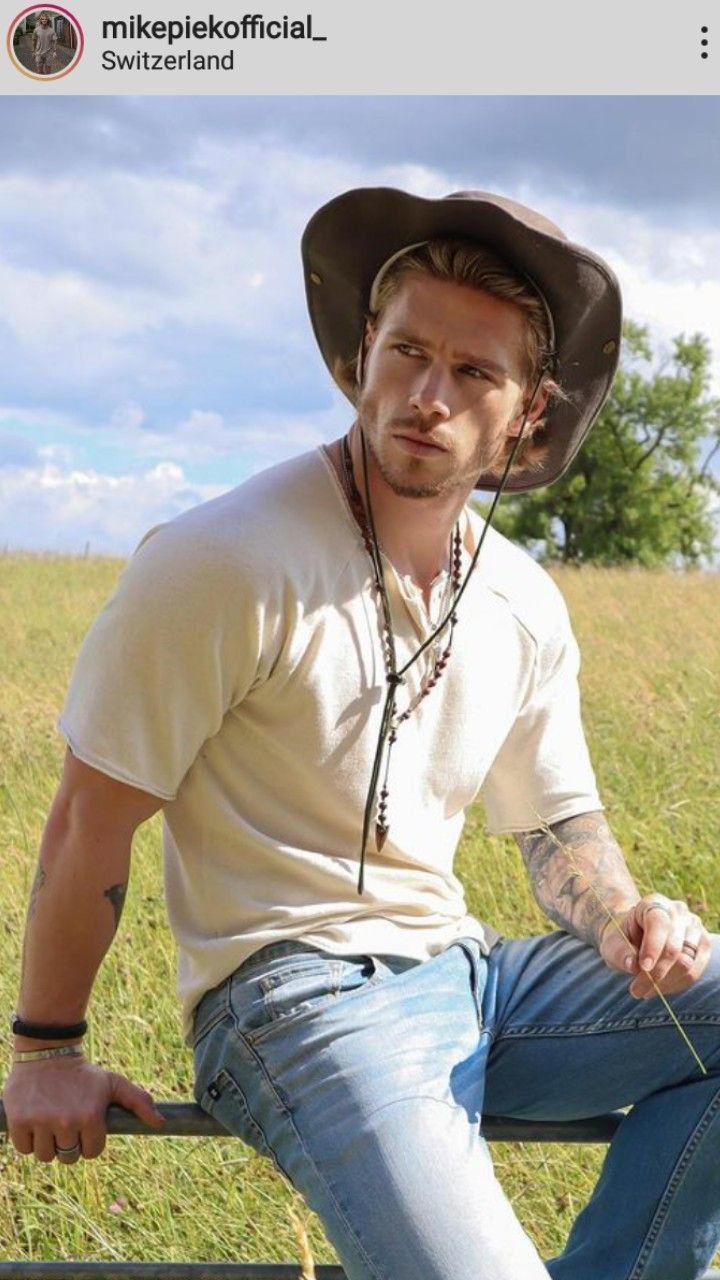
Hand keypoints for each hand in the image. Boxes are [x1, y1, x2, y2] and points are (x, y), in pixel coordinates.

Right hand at [3, 1054, 163, 1162]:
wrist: (47, 1052)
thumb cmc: (84, 1074)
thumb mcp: (113, 1083)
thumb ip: (139, 1102)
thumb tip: (160, 1123)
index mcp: (90, 1117)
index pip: (92, 1152)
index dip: (89, 1141)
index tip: (84, 1124)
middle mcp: (65, 1122)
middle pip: (68, 1157)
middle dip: (69, 1143)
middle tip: (66, 1122)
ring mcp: (40, 1122)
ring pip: (46, 1156)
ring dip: (48, 1144)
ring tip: (50, 1121)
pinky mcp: (18, 1121)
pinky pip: (24, 1149)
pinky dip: (27, 1141)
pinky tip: (34, 1121)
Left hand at [598, 894, 710, 997]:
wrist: (634, 937)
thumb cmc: (622, 938)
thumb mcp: (612, 943)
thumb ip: (620, 952)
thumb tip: (633, 966)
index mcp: (654, 903)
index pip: (659, 924)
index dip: (652, 947)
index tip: (642, 968)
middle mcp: (678, 911)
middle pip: (674, 947)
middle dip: (655, 973)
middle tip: (636, 990)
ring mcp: (693, 927)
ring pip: (687, 963)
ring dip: (665, 982)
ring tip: (644, 990)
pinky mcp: (702, 945)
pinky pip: (694, 972)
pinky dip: (676, 985)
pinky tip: (659, 988)